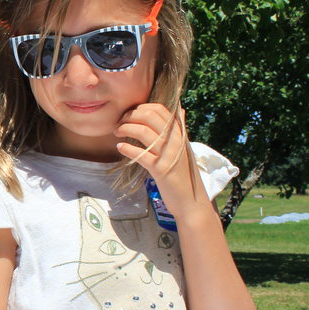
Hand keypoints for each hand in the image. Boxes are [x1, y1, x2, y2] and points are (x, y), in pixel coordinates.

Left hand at [114, 104, 201, 219]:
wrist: (191, 201)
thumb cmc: (184, 174)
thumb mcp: (184, 149)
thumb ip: (180, 130)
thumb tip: (181, 110)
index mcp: (180, 133)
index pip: (159, 109)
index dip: (140, 108)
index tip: (129, 114)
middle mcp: (175, 140)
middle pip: (149, 116)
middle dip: (129, 116)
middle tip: (119, 123)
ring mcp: (168, 154)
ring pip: (143, 132)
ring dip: (125, 129)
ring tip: (117, 133)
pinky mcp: (161, 169)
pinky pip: (140, 154)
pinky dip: (127, 149)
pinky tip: (120, 147)